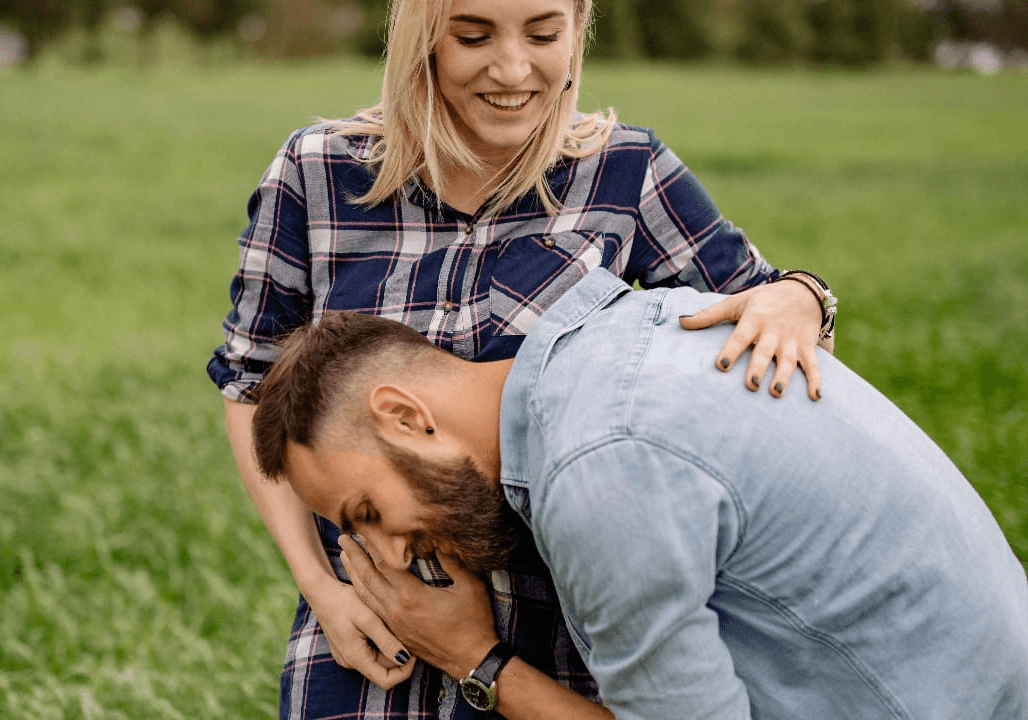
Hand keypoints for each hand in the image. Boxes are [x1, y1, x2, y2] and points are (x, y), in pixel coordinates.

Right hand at [304, 573, 415, 689]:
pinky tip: (381, 625)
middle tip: (406, 632)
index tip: (413, 650)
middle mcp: (350, 662)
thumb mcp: (369, 618)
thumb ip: (387, 641)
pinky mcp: (347, 648)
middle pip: (383, 670)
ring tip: (393, 625)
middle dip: (398, 655)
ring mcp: (347, 656)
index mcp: (355, 658)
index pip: (386, 681)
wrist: (322, 591)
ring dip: (389, 647)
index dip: (404, 671)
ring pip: (377, 660)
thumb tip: (405, 659)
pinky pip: (369, 652)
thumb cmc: (344, 602)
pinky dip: (379, 642)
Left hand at [340, 535, 498, 679]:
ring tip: (344, 556)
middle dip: (354, 555)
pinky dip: (362, 592)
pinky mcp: (397, 631)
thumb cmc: (473, 622)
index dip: (372, 544)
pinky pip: (372, 608)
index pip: (385, 563)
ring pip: (366, 594)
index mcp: (411, 596)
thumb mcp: (469, 587)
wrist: (470, 660)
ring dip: (353, 573)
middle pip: (368, 577)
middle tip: (343, 537)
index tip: (362, 528)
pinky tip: (358, 585)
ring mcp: (394, 622)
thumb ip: (452, 561)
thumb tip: (437, 539)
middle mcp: (396, 609)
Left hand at [679, 279, 823, 400]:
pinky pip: (814, 364)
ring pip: (788, 361)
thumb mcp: (736, 302)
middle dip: (759, 367)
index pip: (740, 336)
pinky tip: (815, 396)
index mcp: (754, 319)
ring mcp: (792, 340)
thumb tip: (680, 322)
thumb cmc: (762, 300)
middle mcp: (773, 331)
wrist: (802, 290)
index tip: (722, 366)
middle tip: (751, 385)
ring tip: (776, 393)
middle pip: (764, 352)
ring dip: (784, 377)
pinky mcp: (808, 347)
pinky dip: (816, 380)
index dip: (731, 351)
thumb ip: (708, 315)